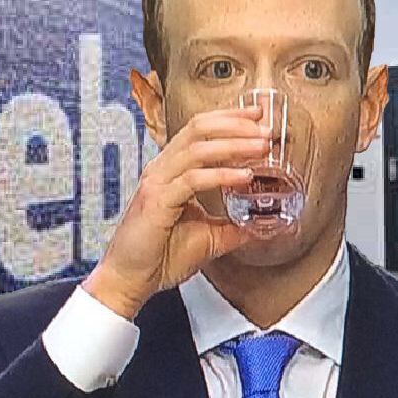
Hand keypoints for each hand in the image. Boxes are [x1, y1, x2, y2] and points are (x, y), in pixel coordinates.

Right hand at [82, 105, 270, 318]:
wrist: (131, 280)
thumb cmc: (159, 257)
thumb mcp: (209, 238)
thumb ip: (234, 227)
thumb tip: (264, 226)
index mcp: (170, 172)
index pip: (200, 132)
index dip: (229, 119)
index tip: (258, 117)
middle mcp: (162, 171)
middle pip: (198, 130)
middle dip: (235, 125)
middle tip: (266, 128)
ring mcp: (157, 183)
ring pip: (197, 149)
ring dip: (234, 144)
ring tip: (261, 147)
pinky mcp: (157, 201)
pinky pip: (192, 180)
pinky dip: (221, 174)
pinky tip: (243, 176)